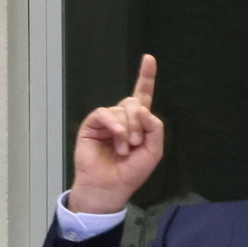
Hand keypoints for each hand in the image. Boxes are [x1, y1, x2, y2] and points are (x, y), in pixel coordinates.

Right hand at [68, 55, 164, 213]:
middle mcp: (122, 118)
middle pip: (134, 102)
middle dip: (139, 123)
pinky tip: (117, 138)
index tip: (149, 59)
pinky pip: (105, 113)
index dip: (146, 77)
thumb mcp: (153, 151)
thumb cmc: (131, 173)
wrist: (110, 187)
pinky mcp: (92, 125)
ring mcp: (107, 121)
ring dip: (128, 130)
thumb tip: (142, 108)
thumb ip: (155, 127)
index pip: (143, 96)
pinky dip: (114, 125)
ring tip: (124, 149)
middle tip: (136, 144)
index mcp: (138, 123)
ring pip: (121, 109)